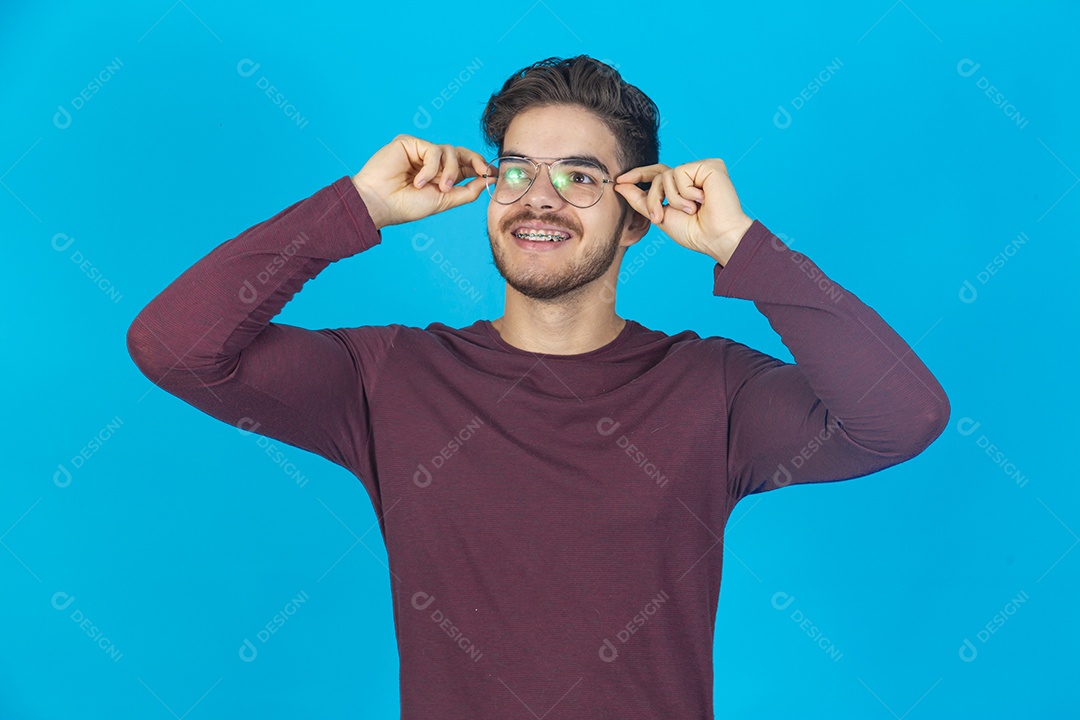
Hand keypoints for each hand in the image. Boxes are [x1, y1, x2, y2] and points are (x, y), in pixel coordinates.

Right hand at [351, 134, 489, 229]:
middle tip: (484, 171)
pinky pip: (432, 150)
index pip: (465, 165)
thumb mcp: (444, 201)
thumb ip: (467, 191)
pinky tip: (418, 181)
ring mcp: (420, 151)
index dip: (481, 167)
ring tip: (438, 188)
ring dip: (448, 171)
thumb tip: (490, 180)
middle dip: (476, 160)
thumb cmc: (407, 206)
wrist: (380, 204)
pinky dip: (430, 168)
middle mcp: (432, 162)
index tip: (494, 174)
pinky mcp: (409, 143)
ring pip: (449, 151)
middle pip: (460, 152)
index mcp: (440, 176)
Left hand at [613, 159, 753, 264]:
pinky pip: (681, 173)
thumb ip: (641, 200)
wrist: (716, 237)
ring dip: (672, 199)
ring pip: (666, 175)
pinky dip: (686, 192)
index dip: (637, 175)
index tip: (619, 181)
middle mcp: (691, 175)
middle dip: (651, 195)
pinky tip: (701, 200)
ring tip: (691, 210)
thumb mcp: (660, 216)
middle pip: (658, 173)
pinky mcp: (709, 166)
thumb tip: (620, 185)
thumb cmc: (694, 232)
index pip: (656, 174)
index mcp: (681, 186)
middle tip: (657, 216)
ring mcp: (700, 169)